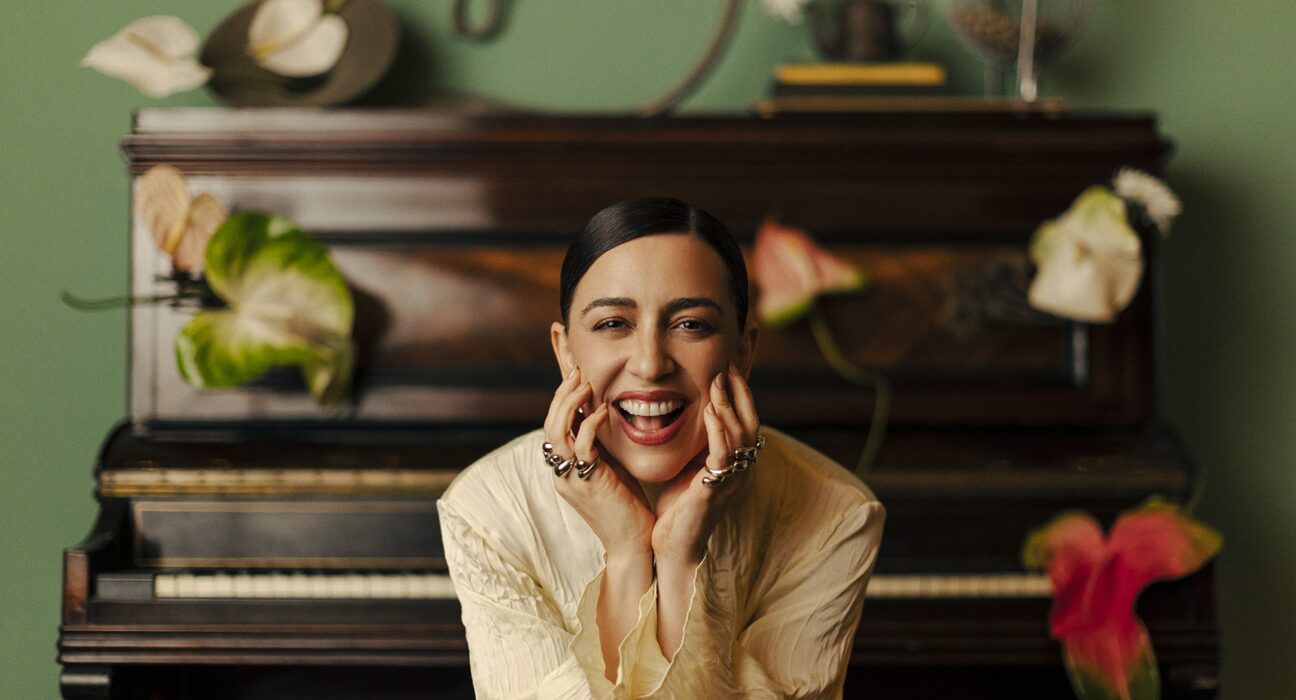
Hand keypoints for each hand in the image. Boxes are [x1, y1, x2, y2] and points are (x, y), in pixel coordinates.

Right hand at [544, 367, 654, 560]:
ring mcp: (571, 479)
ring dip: (569, 404)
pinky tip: (603, 410)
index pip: (554, 426)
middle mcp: (561, 473)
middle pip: (549, 425)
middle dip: (561, 394)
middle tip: (576, 370)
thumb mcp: (611, 468)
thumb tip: (601, 415)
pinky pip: (581, 447)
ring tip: (585, 383)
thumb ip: (601, 445)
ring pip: (556, 433)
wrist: (635, 544)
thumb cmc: (627, 507)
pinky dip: (589, 424)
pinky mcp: (588, 483)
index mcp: (565, 469)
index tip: (574, 375)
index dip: (560, 397)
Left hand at [652, 363, 761, 565]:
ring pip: (740, 436)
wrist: (672, 548)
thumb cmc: (679, 509)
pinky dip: (718, 431)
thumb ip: (699, 444)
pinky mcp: (714, 490)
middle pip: (750, 423)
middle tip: (727, 366)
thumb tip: (695, 413)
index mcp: (735, 464)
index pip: (745, 422)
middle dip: (740, 393)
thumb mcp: (692, 467)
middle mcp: (739, 471)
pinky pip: (722, 456)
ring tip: (718, 381)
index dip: (740, 395)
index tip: (728, 368)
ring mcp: (730, 481)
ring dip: (728, 405)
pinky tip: (710, 411)